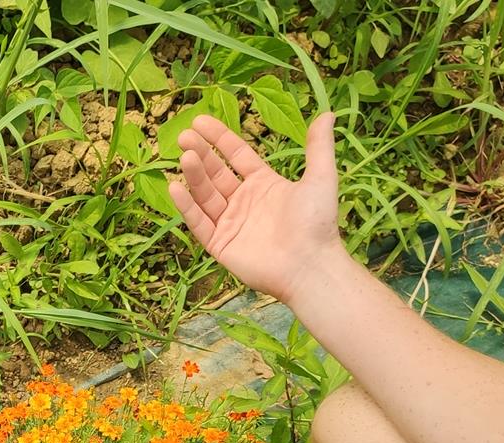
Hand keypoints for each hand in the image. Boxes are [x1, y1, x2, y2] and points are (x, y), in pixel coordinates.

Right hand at [168, 110, 342, 302]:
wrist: (310, 266)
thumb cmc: (317, 223)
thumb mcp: (320, 179)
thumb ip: (318, 148)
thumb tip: (328, 114)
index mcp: (263, 184)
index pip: (235, 155)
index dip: (219, 137)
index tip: (199, 120)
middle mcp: (243, 201)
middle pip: (216, 172)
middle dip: (200, 154)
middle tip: (184, 135)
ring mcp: (230, 223)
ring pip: (205, 195)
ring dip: (194, 176)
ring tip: (185, 157)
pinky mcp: (220, 245)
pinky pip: (199, 223)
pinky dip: (186, 207)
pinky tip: (175, 187)